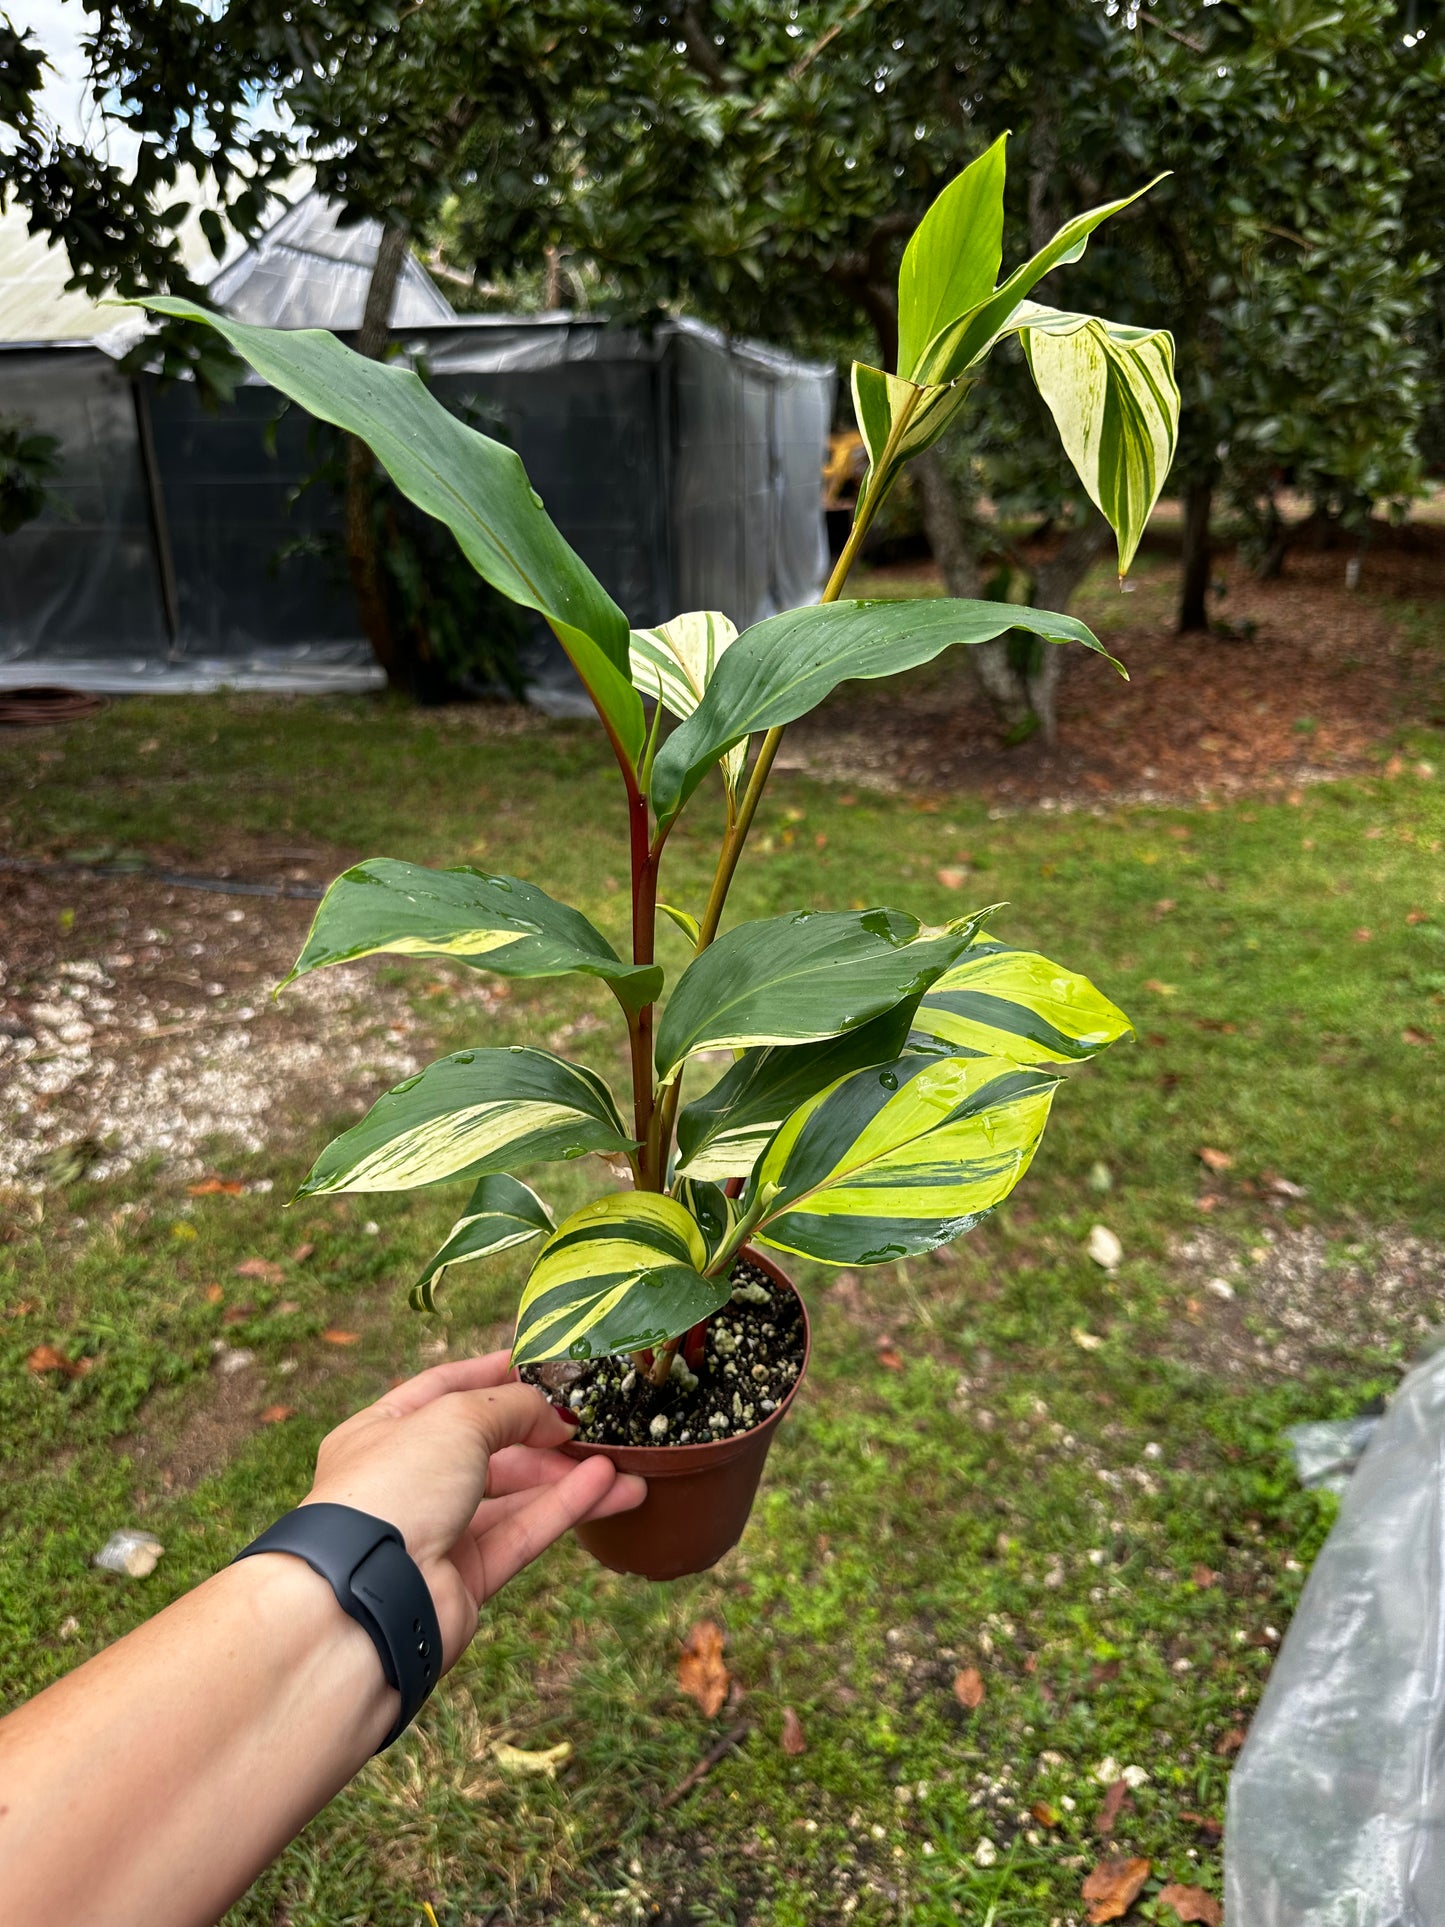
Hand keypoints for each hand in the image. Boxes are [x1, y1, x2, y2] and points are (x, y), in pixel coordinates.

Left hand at [302, 1352, 643, 1666]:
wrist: (367, 1600)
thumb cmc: (394, 1488)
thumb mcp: (456, 1419)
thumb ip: (512, 1407)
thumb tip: (553, 1418)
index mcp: (383, 1430)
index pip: (444, 1388)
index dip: (491, 1373)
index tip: (539, 1363)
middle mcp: (408, 1480)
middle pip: (488, 1447)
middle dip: (541, 1433)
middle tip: (593, 1422)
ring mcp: (437, 1531)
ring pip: (513, 1495)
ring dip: (567, 1477)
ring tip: (624, 1464)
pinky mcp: (465, 1578)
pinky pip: (522, 1533)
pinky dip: (563, 1509)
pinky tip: (607, 1488)